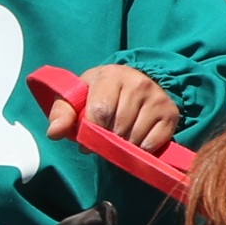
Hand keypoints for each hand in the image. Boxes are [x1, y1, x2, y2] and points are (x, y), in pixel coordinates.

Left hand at [48, 64, 181, 152]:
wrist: (132, 82)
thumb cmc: (98, 92)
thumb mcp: (76, 97)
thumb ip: (62, 114)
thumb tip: (54, 133)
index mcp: (111, 76)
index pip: (101, 111)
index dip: (91, 131)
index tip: (87, 139)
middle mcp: (138, 83)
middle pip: (119, 127)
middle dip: (107, 139)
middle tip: (105, 136)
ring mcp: (157, 97)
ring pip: (135, 137)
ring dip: (123, 145)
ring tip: (119, 135)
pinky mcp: (171, 113)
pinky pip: (153, 143)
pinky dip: (141, 148)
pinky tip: (135, 138)